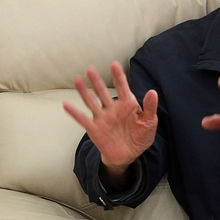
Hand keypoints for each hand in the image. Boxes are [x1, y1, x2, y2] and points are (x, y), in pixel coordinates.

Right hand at [63, 62, 157, 177]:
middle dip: (97, 82)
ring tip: (77, 80)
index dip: (118, 77)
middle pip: (103, 92)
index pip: (123, 88)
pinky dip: (75, 113)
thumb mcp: (149, 122)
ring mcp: (102, 118)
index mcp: (127, 104)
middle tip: (91, 69)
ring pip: (92, 102)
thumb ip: (149, 108)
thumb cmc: (140, 136)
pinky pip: (83, 120)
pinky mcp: (95, 129)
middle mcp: (113, 108)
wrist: (129, 155)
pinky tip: (66, 105)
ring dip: (84, 92)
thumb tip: (152, 92)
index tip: (114, 65)